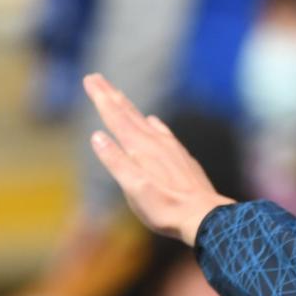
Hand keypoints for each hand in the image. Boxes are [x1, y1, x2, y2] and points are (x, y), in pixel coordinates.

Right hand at [84, 74, 234, 243]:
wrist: (205, 216)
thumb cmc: (166, 208)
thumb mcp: (135, 188)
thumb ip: (116, 162)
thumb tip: (97, 136)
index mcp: (139, 149)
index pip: (115, 118)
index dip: (101, 98)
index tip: (89, 79)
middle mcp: (155, 143)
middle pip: (128, 113)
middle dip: (110, 95)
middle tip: (96, 78)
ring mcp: (170, 148)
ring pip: (144, 120)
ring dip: (128, 107)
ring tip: (118, 95)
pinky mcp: (181, 158)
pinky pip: (163, 132)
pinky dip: (152, 123)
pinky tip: (153, 121)